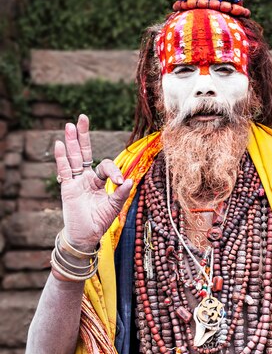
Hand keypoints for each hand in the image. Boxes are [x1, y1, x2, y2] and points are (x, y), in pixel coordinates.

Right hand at [54, 114, 132, 250]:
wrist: (85, 236)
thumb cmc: (99, 222)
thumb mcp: (114, 207)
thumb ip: (121, 194)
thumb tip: (130, 180)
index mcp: (99, 181)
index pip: (105, 166)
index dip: (114, 171)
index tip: (120, 182)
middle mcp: (86, 178)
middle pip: (84, 152)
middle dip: (83, 135)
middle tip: (82, 117)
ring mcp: (76, 181)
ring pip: (73, 158)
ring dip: (71, 141)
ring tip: (70, 125)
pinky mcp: (67, 188)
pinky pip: (64, 170)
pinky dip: (61, 158)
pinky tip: (59, 144)